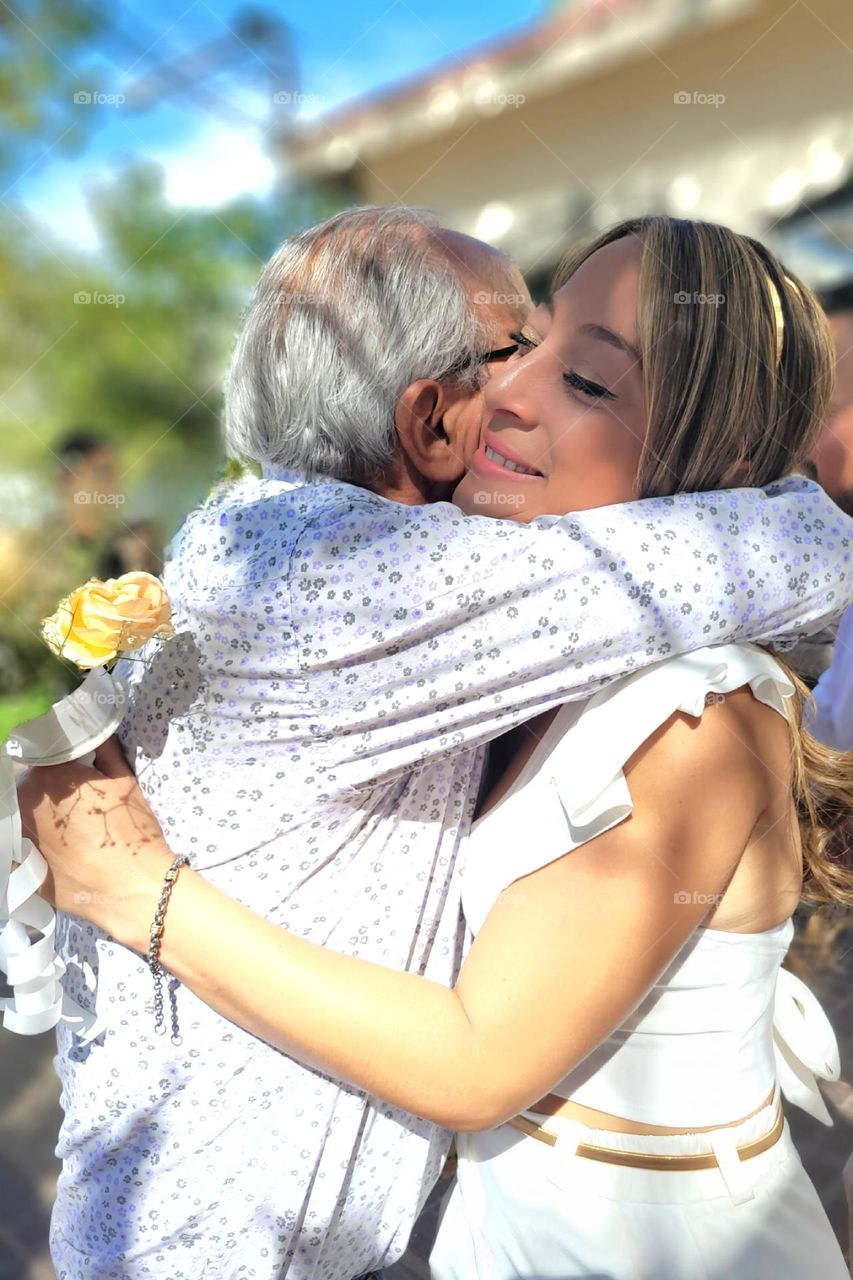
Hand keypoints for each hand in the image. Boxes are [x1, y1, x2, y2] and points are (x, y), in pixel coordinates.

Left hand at [17, 736, 172, 948]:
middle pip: (28, 785)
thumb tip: (97, 734)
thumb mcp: (125, 780)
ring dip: (38, 814)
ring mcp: (21, 835)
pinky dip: (33, 841)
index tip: (71, 768)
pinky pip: (21, 844)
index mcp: (50, 776)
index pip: (43, 756)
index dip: (58, 761)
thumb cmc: (132, 830)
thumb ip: (105, 750)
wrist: (132, 886)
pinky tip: (60, 848)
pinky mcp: (22, 864)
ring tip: (70, 826)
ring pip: (23, 814)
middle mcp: (27, 803)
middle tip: (75, 800)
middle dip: (47, 788)